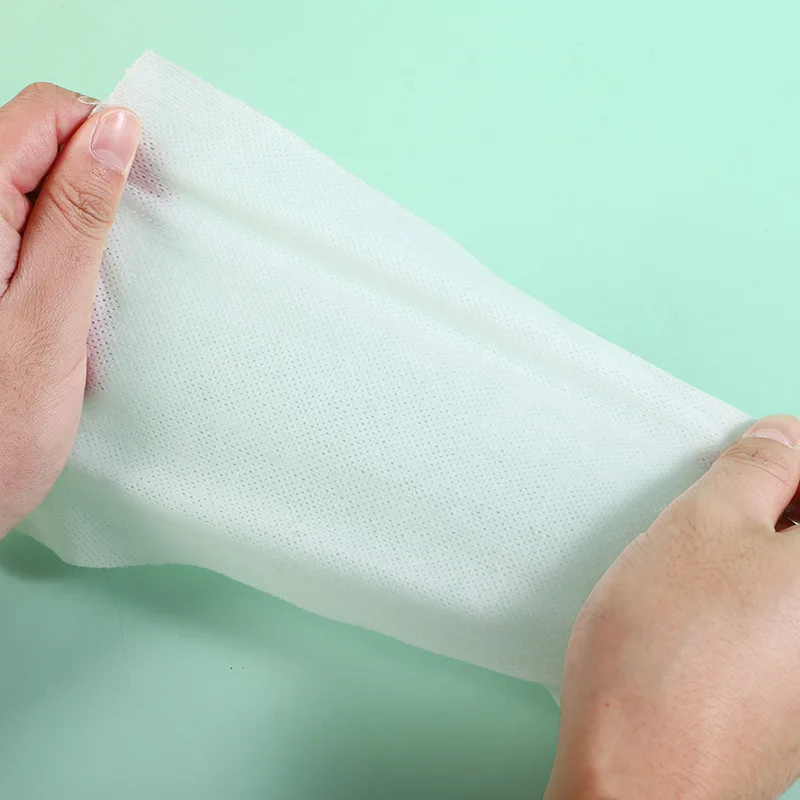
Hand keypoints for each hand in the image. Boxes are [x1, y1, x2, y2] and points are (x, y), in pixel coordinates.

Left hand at [0, 83, 138, 535]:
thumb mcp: (50, 314)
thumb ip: (77, 216)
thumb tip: (116, 128)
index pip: (43, 114)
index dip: (102, 135)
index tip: (140, 191)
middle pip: (35, 138)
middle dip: (94, 171)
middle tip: (124, 242)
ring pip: (34, 179)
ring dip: (81, 207)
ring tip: (105, 266)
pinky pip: (28, 221)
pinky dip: (66, 236)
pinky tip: (82, 277)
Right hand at [545, 415, 799, 799]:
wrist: (641, 774)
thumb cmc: (668, 651)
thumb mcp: (701, 525)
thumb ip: (755, 470)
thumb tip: (783, 439)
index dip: (790, 458)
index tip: (753, 455)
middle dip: (771, 508)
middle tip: (712, 512)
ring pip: (790, 582)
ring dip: (752, 558)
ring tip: (692, 573)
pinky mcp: (797, 706)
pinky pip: (780, 629)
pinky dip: (745, 606)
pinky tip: (694, 622)